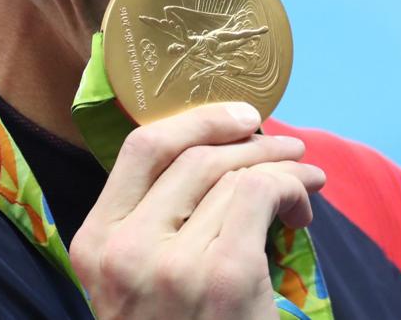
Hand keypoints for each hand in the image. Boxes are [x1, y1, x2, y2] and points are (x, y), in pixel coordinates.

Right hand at [69, 102, 324, 318]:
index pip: (139, 149)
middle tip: (287, 144)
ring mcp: (172, 265)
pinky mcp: (223, 278)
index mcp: (94, 243)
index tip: (237, 115)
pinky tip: (304, 211)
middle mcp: (124, 249)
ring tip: (306, 178)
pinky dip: (291, 189)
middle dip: (248, 138)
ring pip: (232, 174)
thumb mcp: (137, 285)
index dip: (195, 120)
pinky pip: (260, 196)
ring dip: (281, 165)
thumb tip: (213, 152)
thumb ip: (153, 224)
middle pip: (193, 155)